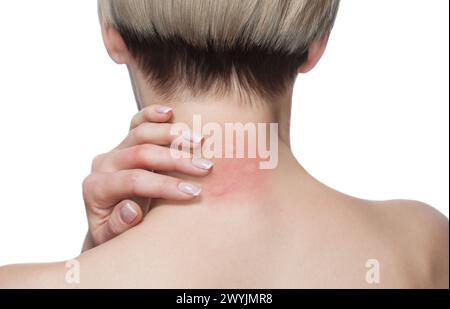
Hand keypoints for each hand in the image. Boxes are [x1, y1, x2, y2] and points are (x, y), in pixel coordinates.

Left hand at [81, 105, 211, 250]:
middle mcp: (104, 164)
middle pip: (141, 153)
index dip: (165, 186)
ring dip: (172, 134)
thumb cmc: (116, 233)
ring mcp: (115, 150)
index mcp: (96, 188)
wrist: (112, 222)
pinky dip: (152, 115)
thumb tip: (131, 209)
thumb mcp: (113, 239)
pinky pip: (137, 122)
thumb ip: (118, 226)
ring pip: (140, 132)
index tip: (193, 194)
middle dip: (176, 160)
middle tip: (206, 168)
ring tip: (200, 140)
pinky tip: (170, 112)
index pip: (134, 180)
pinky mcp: (126, 142)